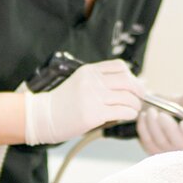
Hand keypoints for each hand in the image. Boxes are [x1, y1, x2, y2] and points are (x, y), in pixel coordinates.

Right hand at [24, 60, 144, 144]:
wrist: (41, 117)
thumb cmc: (62, 103)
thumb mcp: (80, 83)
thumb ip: (101, 81)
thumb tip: (132, 82)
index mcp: (89, 71)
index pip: (120, 66)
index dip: (132, 76)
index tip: (135, 84)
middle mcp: (92, 81)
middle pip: (127, 80)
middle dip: (139, 90)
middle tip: (141, 97)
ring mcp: (93, 97)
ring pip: (127, 97)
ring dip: (136, 104)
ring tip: (134, 108)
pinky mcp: (93, 114)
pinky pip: (121, 111)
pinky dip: (130, 113)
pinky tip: (129, 116)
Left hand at [137, 94, 182, 153]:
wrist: (150, 106)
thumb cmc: (170, 104)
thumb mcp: (181, 99)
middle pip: (181, 145)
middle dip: (170, 129)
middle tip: (162, 115)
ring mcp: (168, 151)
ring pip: (162, 143)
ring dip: (155, 125)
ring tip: (151, 111)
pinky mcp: (153, 151)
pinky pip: (148, 143)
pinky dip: (144, 128)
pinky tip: (144, 117)